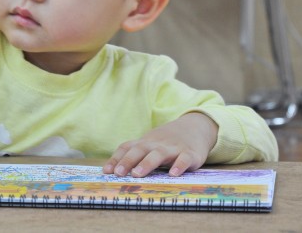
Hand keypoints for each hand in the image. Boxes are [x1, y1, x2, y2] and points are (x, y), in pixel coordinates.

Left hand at [103, 112, 217, 176]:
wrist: (195, 127)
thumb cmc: (167, 141)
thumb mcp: (150, 144)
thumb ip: (135, 155)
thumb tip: (114, 171)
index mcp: (145, 143)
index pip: (127, 148)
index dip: (116, 159)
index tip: (106, 171)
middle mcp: (157, 144)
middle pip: (140, 150)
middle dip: (128, 161)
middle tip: (118, 173)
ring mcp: (173, 148)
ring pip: (159, 154)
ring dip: (147, 163)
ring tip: (137, 174)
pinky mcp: (190, 153)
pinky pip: (184, 159)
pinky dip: (179, 165)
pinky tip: (173, 174)